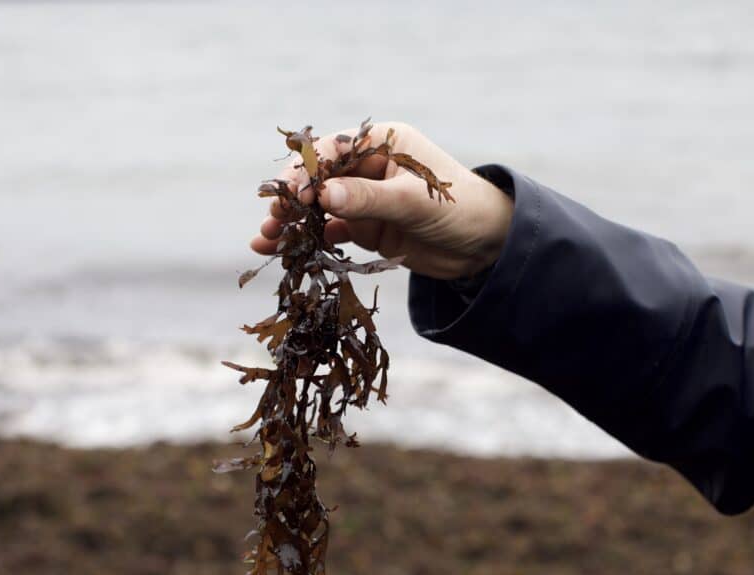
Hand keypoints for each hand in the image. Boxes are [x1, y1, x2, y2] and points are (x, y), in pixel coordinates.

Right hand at [250, 121, 513, 280]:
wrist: (486, 247)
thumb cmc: (459, 210)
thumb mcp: (414, 202)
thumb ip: (368, 198)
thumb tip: (323, 194)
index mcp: (383, 144)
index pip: (333, 151)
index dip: (307, 171)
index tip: (290, 195)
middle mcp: (369, 168)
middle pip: (318, 179)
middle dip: (291, 199)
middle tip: (270, 220)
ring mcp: (366, 199)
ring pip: (318, 207)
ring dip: (293, 222)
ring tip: (267, 241)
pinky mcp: (367, 227)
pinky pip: (331, 230)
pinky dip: (309, 239)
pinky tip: (288, 252)